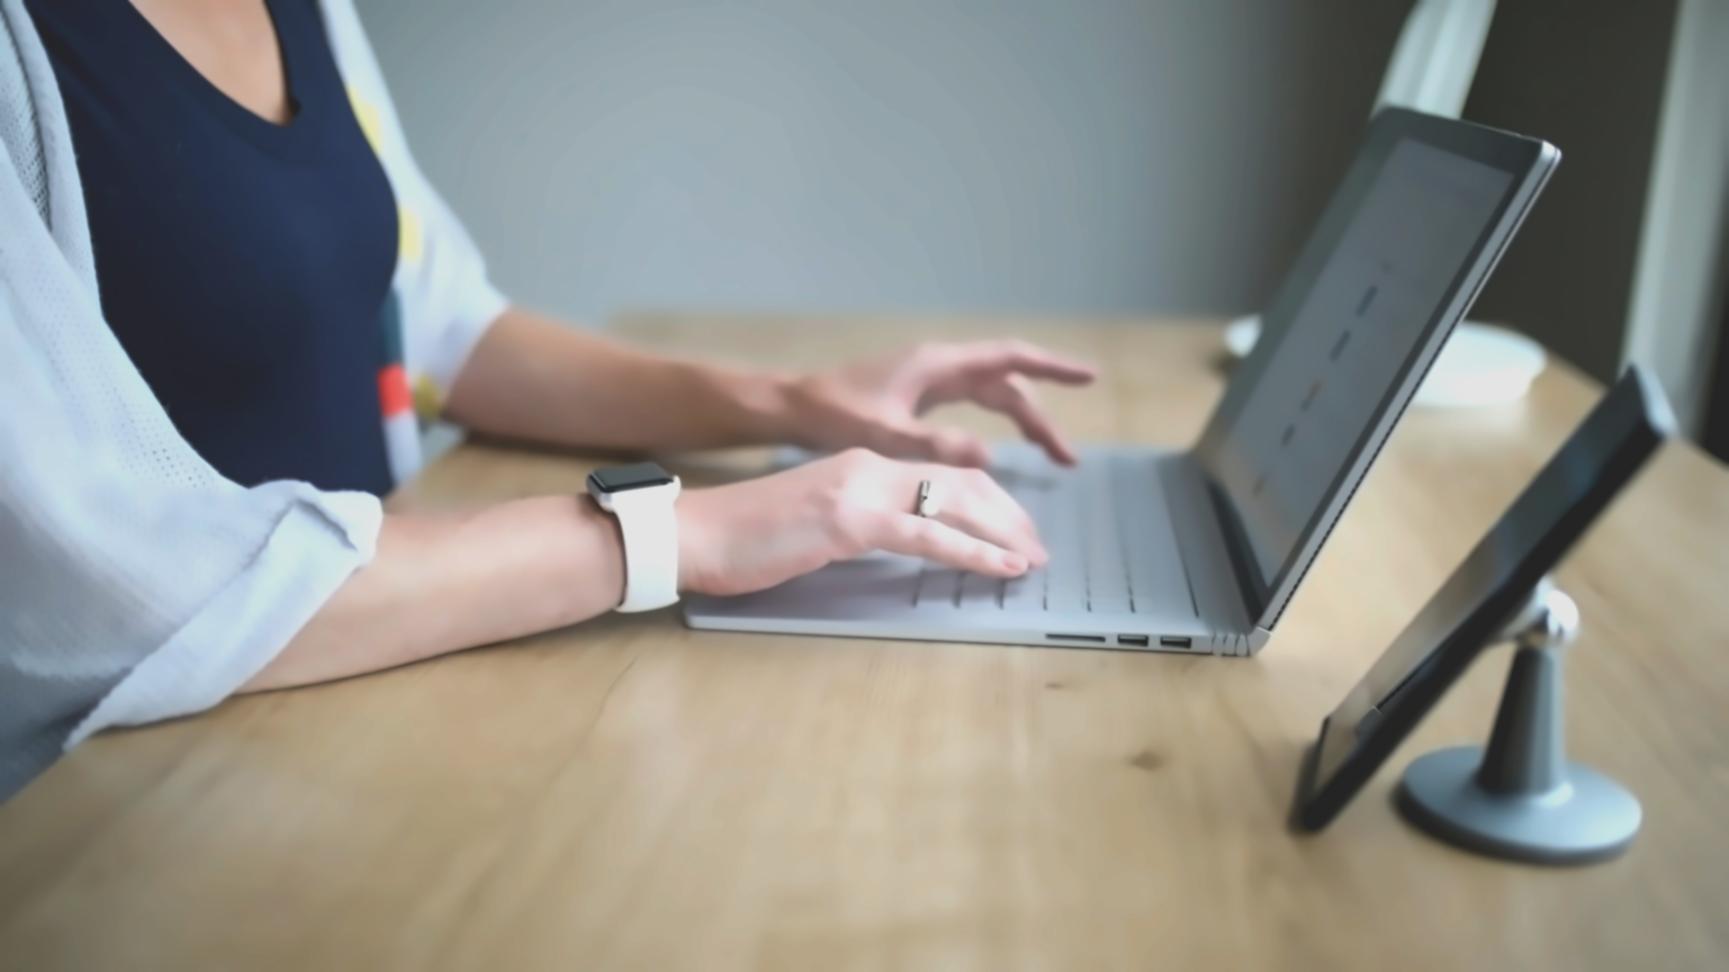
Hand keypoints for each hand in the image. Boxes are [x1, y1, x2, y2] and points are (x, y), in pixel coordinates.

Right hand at [678, 448, 1048, 596]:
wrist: (695, 532)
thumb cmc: (745, 537)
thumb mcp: (814, 521)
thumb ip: (857, 521)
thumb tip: (896, 541)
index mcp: (860, 464)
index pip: (940, 473)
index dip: (986, 500)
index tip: (1013, 529)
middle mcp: (868, 466)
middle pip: (960, 480)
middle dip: (1007, 513)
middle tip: (1036, 547)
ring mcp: (860, 488)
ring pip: (954, 502)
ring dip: (1002, 532)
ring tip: (1031, 559)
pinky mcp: (850, 519)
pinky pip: (928, 534)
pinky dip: (973, 551)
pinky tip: (1001, 566)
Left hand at [781, 339, 1096, 467]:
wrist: (793, 407)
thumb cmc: (833, 414)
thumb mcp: (884, 434)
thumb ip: (935, 445)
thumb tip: (991, 455)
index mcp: (938, 365)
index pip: (1009, 359)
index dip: (1052, 367)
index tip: (1089, 377)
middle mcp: (941, 367)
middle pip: (1007, 386)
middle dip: (1042, 418)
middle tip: (1068, 460)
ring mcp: (931, 381)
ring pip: (992, 398)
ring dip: (1024, 423)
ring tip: (1052, 460)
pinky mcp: (921, 398)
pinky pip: (974, 407)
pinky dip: (998, 424)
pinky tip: (1007, 449)